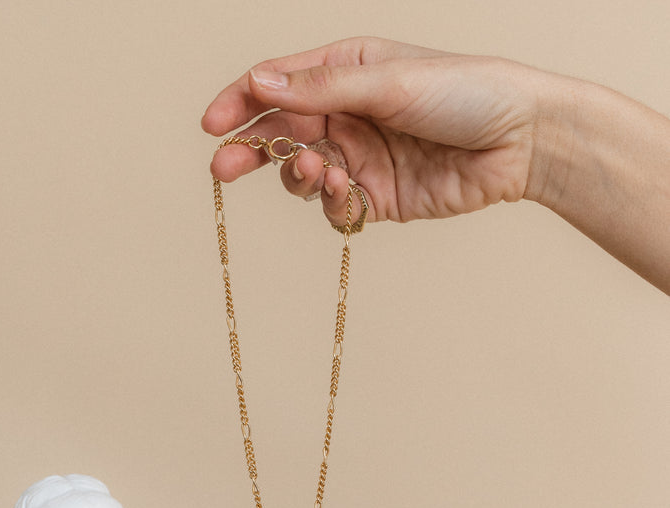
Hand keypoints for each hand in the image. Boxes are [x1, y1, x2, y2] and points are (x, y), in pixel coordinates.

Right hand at [202, 37, 542, 229]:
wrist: (521, 142)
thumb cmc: (465, 92)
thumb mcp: (386, 82)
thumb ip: (320, 91)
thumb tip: (259, 85)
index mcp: (345, 72)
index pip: (277, 86)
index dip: (240, 103)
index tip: (212, 125)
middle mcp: (346, 115)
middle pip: (280, 135)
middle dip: (250, 151)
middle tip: (223, 168)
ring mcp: (359, 158)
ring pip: (301, 176)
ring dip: (298, 177)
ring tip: (317, 172)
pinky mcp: (375, 198)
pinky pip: (334, 208)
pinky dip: (329, 204)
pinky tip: (342, 191)